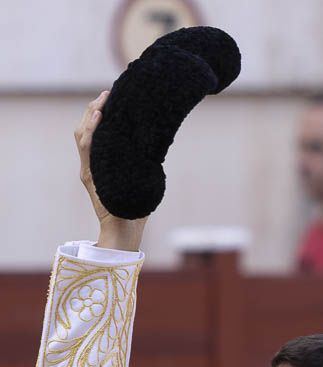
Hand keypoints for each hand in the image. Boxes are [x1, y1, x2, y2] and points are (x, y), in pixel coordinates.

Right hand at [74, 91, 147, 250]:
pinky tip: (98, 118)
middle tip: (107, 94)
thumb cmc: (134, 211)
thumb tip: (155, 150)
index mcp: (101, 165)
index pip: (96, 134)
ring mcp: (89, 171)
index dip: (100, 115)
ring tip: (102, 101)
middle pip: (86, 130)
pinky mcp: (90, 177)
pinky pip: (87, 148)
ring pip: (82, 135)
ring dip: (91, 115)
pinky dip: (90, 131)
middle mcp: (92, 166)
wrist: (124, 232)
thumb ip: (140, 166)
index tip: (110, 99)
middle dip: (94, 109)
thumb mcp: (138, 181)